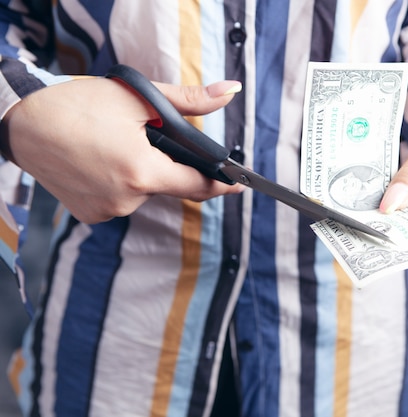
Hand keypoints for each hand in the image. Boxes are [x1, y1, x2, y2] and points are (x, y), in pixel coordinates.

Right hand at [1, 76, 243, 223]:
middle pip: (169, 185)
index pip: (198, 185)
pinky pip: (122, 199)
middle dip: (169, 164)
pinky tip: (104, 162)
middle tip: (147, 138)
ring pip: (145, 191)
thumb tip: (230, 92)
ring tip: (117, 145)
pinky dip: (122, 182)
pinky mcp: (92, 215)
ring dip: (143, 172)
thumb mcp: (138, 98)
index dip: (221, 184)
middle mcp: (127, 200)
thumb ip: (190, 100)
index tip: (239, 185)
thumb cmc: (76, 106)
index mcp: (143, 172)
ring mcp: (108, 211)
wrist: (22, 123)